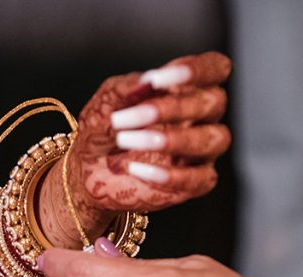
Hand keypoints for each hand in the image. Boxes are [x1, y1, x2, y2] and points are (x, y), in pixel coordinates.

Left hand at [40, 53, 232, 247]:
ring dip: (172, 139)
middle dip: (171, 108)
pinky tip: (135, 168)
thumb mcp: (107, 102)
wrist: (87, 169)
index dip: (196, 70)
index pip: (215, 68)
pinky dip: (168, 175)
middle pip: (214, 103)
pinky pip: (199, 178)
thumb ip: (126, 89)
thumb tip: (146, 82)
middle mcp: (203, 117)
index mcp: (188, 88)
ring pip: (215, 139)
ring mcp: (202, 151)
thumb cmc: (104, 127)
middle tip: (126, 118)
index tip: (156, 79)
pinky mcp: (196, 182)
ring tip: (127, 141)